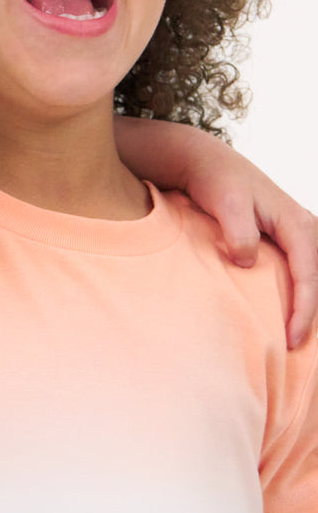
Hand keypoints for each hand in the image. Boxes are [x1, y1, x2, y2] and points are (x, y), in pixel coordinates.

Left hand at [115, 117, 317, 347]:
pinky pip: (297, 274)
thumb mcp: (226, 202)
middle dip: (310, 316)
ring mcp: (295, 235)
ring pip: (309, 279)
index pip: (309, 275)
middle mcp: (304, 229)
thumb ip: (239, 232)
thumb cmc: (216, 181)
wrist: (205, 163)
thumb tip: (247, 261)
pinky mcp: (282, 241)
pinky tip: (283, 317)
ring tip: (292, 341)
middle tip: (294, 349)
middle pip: (316, 281)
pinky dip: (295, 296)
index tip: (291, 338)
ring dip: (304, 308)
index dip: (303, 310)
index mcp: (297, 223)